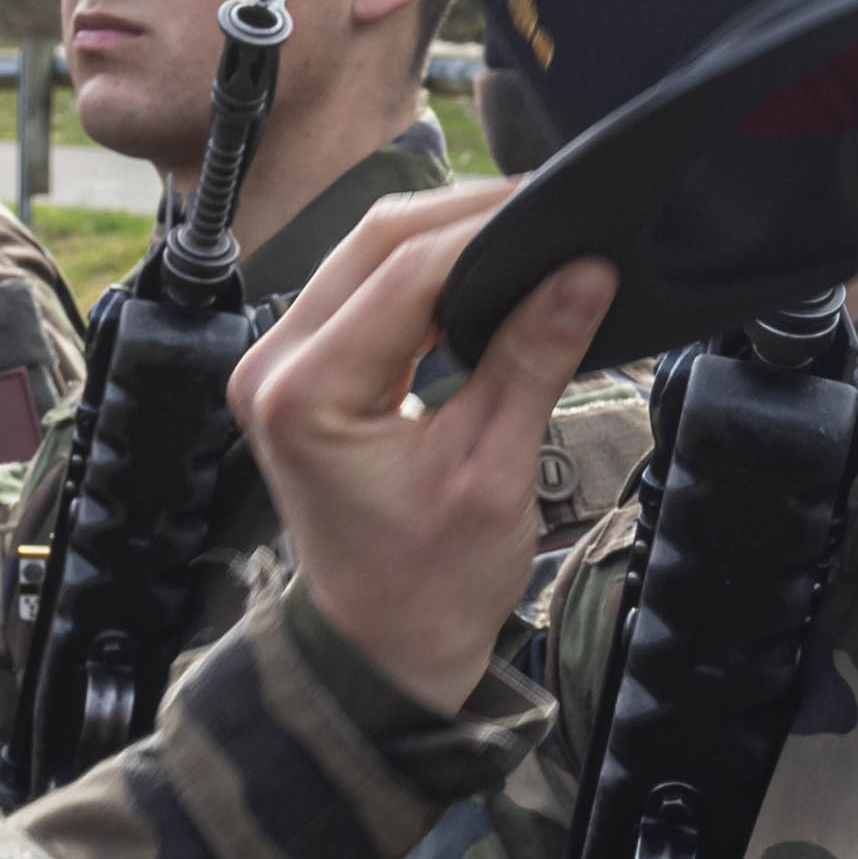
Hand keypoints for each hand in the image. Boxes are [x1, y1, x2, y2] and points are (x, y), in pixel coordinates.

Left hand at [234, 182, 617, 713]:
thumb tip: (584, 274)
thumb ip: (532, 359)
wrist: (385, 650)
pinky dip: (426, 275)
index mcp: (307, 395)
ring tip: (528, 237)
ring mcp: (279, 367)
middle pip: (375, 242)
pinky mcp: (302, 372)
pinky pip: (364, 291)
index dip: (489, 233)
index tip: (560, 216)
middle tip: (551, 208)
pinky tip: (484, 274)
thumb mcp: (494, 471)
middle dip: (467, 218)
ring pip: (368, 255)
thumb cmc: (429, 587)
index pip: (405, 271)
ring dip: (447, 238)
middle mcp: (274, 369)